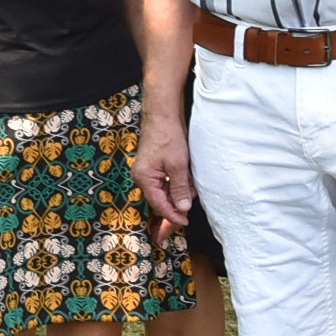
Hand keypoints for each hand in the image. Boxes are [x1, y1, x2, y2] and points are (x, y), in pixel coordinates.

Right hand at [132, 111, 194, 233]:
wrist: (163, 114)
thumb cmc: (168, 136)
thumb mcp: (178, 165)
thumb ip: (180, 188)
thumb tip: (183, 208)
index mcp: (144, 178)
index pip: (159, 205)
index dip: (173, 216)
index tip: (185, 222)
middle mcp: (143, 177)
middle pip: (160, 199)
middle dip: (176, 203)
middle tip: (190, 207)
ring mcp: (148, 171)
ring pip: (164, 190)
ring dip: (179, 192)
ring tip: (192, 189)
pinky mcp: (154, 165)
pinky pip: (165, 181)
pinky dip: (177, 183)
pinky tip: (188, 180)